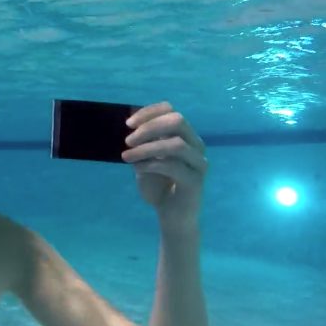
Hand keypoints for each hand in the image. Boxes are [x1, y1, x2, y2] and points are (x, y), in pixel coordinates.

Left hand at [122, 102, 208, 233]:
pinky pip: (173, 166)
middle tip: (128, 140)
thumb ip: (142, 143)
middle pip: (177, 121)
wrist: (171, 215)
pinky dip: (150, 164)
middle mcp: (195, 144)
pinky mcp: (196, 180)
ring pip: (176, 144)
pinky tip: (138, 169)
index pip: (170, 110)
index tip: (128, 124)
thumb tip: (130, 126)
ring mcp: (198, 162)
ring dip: (147, 148)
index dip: (149, 112)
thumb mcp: (145, 159)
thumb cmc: (158, 185)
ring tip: (127, 157)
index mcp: (184, 135)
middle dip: (149, 127)